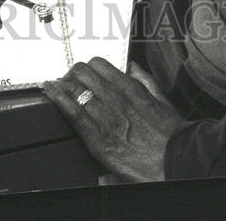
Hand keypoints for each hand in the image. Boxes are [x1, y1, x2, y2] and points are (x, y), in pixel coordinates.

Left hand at [42, 57, 182, 182]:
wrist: (175, 160)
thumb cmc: (171, 134)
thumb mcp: (161, 99)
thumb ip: (145, 80)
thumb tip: (133, 66)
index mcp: (130, 88)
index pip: (99, 65)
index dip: (87, 66)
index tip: (82, 71)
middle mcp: (115, 99)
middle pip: (83, 73)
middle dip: (72, 74)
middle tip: (67, 79)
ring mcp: (106, 118)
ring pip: (75, 89)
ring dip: (62, 85)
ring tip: (55, 85)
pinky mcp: (98, 139)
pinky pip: (73, 113)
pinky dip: (59, 99)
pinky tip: (50, 91)